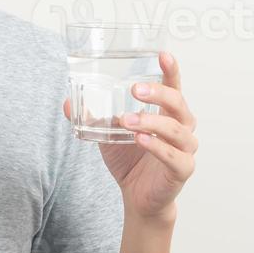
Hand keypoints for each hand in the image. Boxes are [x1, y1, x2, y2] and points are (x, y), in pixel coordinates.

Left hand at [63, 51, 197, 223]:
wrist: (138, 198)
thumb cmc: (129, 160)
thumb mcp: (108, 135)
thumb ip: (93, 117)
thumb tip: (68, 103)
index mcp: (168, 113)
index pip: (174, 87)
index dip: (171, 70)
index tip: (163, 54)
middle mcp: (182, 127)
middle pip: (178, 104)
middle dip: (158, 93)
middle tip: (135, 90)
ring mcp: (185, 149)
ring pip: (175, 130)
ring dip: (151, 122)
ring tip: (127, 121)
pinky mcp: (182, 170)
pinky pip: (174, 156)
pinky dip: (157, 147)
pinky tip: (140, 140)